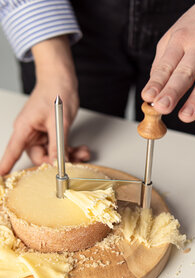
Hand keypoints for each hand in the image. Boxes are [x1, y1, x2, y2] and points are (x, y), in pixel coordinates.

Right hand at [0, 36, 89, 175]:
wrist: (62, 79)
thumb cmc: (55, 91)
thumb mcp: (59, 122)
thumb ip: (58, 144)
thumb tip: (59, 163)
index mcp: (24, 128)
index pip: (13, 151)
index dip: (6, 165)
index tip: (2, 178)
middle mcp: (30, 133)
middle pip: (39, 157)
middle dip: (56, 162)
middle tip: (72, 162)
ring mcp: (41, 134)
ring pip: (52, 154)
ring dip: (67, 156)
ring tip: (82, 154)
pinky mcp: (51, 133)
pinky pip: (59, 148)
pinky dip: (70, 150)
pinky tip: (80, 149)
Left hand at [142, 0, 194, 121]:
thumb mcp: (172, 37)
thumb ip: (162, 63)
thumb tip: (153, 89)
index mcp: (180, 40)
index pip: (166, 65)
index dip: (156, 82)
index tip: (148, 96)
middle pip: (185, 73)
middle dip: (172, 91)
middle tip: (162, 107)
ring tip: (187, 116)